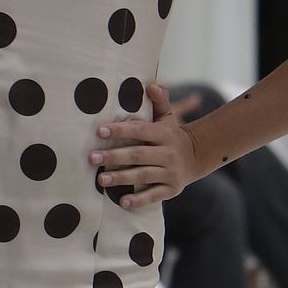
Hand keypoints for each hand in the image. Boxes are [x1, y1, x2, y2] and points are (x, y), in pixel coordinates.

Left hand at [88, 82, 201, 209]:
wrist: (195, 157)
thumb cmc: (171, 135)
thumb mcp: (168, 117)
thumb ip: (160, 101)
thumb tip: (151, 85)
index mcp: (165, 134)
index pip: (140, 130)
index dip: (120, 130)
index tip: (99, 131)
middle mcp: (168, 153)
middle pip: (138, 155)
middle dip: (114, 156)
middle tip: (92, 158)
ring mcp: (170, 172)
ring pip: (143, 175)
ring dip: (121, 178)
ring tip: (101, 180)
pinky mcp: (171, 189)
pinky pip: (153, 195)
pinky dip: (138, 200)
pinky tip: (122, 202)